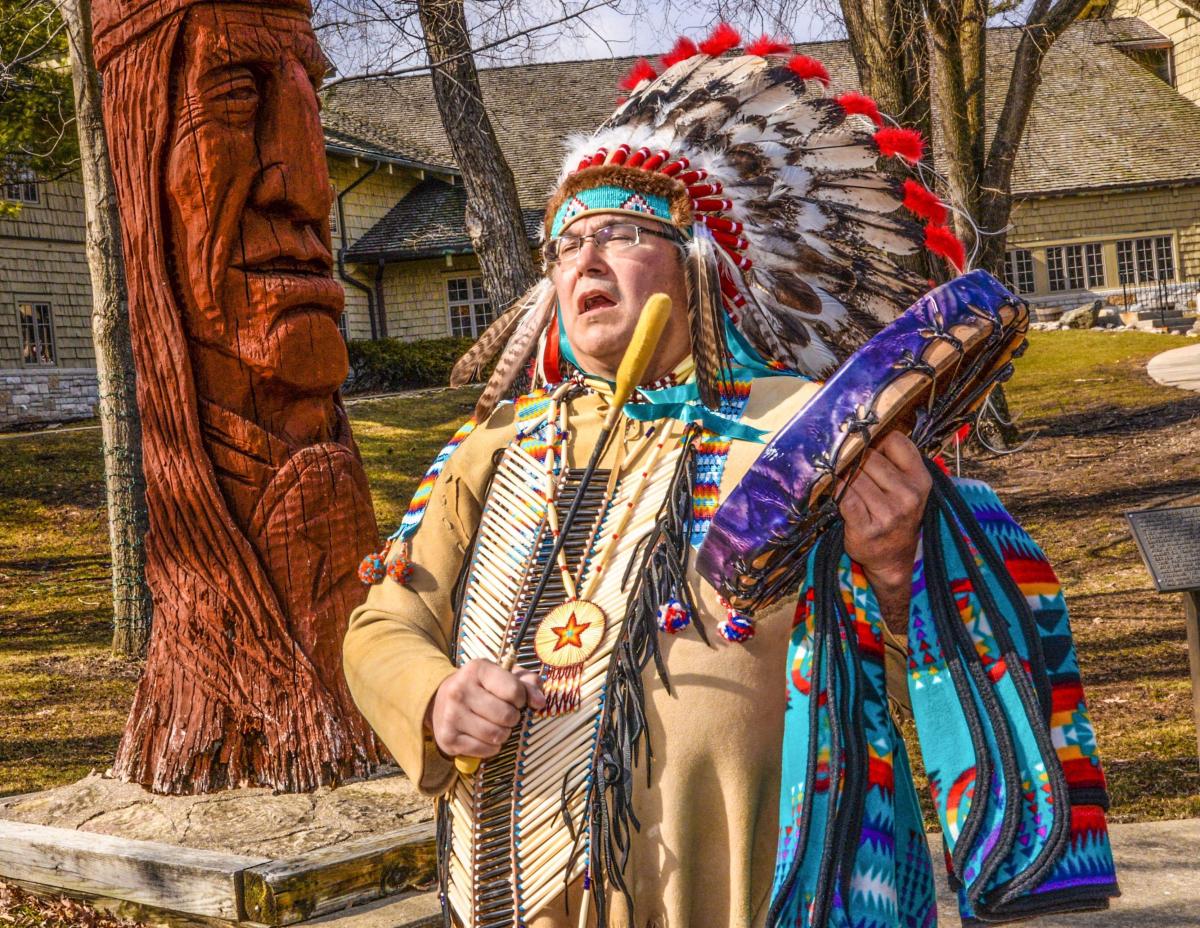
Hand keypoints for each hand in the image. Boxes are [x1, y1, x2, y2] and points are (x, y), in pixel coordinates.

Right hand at [427, 659, 545, 758]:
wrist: (441, 699)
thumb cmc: (482, 687)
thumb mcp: (504, 676)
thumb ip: (528, 684)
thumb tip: (540, 702)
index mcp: (477, 669)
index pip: (514, 690)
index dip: (522, 699)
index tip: (516, 699)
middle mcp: (459, 690)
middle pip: (506, 715)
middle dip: (513, 718)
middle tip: (506, 715)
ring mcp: (451, 715)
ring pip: (496, 735)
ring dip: (503, 734)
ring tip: (496, 725)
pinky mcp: (447, 738)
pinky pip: (484, 750)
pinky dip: (491, 747)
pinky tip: (484, 737)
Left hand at [836, 431, 930, 631]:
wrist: (893, 559)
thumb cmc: (896, 515)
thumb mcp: (908, 487)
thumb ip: (895, 461)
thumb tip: (865, 432)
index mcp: (920, 480)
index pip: (895, 441)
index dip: (876, 440)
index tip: (866, 447)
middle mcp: (908, 495)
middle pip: (869, 458)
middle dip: (856, 461)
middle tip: (851, 470)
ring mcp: (888, 513)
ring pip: (854, 477)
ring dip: (845, 479)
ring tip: (848, 486)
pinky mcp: (866, 528)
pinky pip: (843, 497)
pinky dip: (837, 493)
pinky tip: (839, 496)